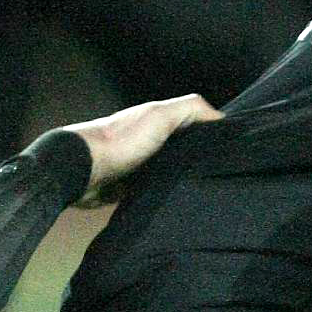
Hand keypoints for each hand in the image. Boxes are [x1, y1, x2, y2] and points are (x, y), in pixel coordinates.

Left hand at [60, 94, 220, 205]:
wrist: (80, 171)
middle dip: (198, 159)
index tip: (231, 148)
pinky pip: (153, 190)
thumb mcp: (160, 116)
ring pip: (170, 171)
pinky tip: (175, 201)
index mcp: (157, 119)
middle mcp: (148, 140)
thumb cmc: (120, 141)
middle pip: (183, 149)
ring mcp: (138, 164)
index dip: (212, 132)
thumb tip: (221, 118)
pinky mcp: (129, 187)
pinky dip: (163, 194)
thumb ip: (190, 109)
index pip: (193, 123)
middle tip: (220, 173)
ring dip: (181, 178)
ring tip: (203, 189)